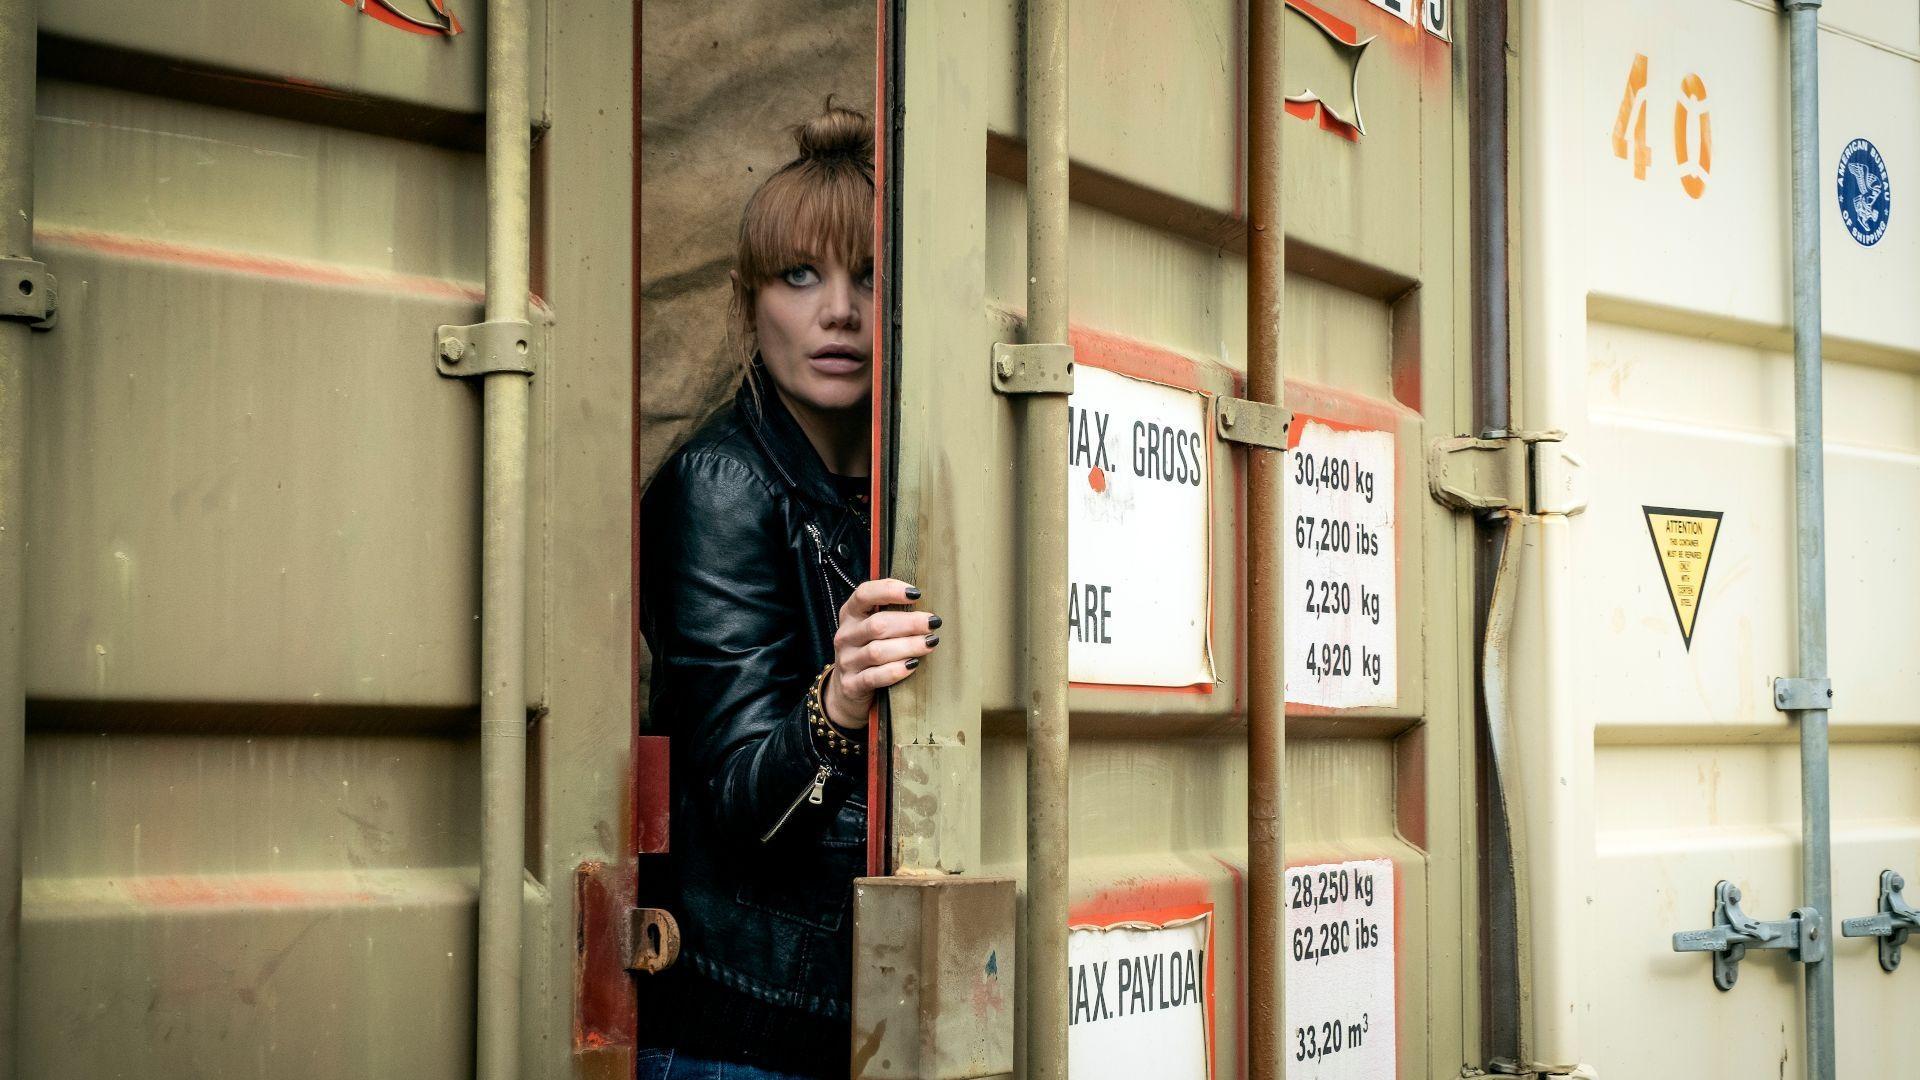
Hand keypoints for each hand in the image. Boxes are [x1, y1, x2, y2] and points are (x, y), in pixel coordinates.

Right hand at [824, 578, 941, 728]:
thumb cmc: (871, 650)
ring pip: (877, 651)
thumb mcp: (874, 629)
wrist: (849, 689)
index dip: (889, 590)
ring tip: (930, 643)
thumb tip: (925, 606)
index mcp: (850, 614)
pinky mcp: (851, 685)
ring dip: (908, 646)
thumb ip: (892, 614)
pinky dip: (896, 670)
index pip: (864, 594)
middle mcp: (845, 636)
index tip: (916, 594)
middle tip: (933, 623)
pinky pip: (875, 677)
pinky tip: (913, 665)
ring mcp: (846, 661)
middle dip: (909, 623)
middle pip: (877, 624)